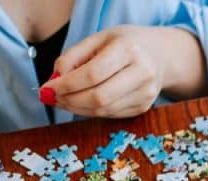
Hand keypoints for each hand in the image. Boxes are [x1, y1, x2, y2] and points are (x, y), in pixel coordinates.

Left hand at [41, 26, 206, 117]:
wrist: (159, 55)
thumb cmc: (124, 45)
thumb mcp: (97, 40)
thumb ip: (73, 58)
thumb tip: (54, 82)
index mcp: (129, 50)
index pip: (93, 74)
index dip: (67, 85)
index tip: (47, 88)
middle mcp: (143, 73)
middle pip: (99, 97)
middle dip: (70, 101)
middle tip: (52, 98)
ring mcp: (146, 93)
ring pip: (104, 110)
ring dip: (77, 109)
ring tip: (63, 100)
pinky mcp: (144, 107)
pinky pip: (110, 114)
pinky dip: (90, 111)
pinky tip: (81, 103)